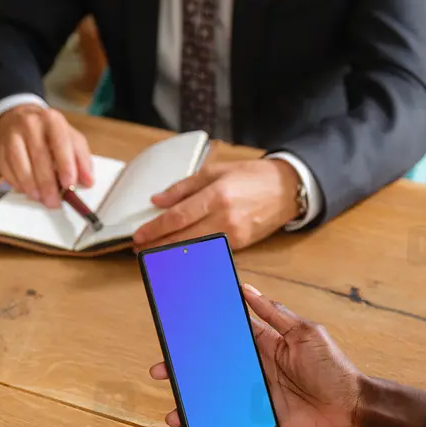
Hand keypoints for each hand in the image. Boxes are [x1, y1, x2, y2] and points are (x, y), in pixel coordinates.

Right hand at [0, 104, 93, 207]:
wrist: (19, 117)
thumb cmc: (50, 133)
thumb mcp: (71, 139)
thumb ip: (82, 159)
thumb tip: (88, 182)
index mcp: (52, 120)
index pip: (60, 142)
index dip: (65, 165)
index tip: (69, 184)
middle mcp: (30, 124)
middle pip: (39, 156)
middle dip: (48, 183)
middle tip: (54, 201)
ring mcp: (12, 136)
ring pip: (20, 164)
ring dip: (31, 186)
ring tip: (41, 198)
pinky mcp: (0, 149)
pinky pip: (7, 170)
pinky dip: (18, 184)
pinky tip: (28, 191)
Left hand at [132, 159, 300, 250]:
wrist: (287, 188)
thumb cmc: (252, 177)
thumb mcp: (216, 171)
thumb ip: (184, 187)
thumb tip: (158, 200)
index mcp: (217, 195)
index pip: (178, 217)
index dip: (155, 229)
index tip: (139, 236)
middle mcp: (225, 217)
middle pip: (183, 238)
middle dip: (158, 246)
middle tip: (140, 250)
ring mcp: (234, 234)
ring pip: (195, 249)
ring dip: (172, 254)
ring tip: (154, 254)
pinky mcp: (241, 244)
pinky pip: (210, 251)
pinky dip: (192, 255)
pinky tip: (179, 255)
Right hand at [150, 285, 363, 426]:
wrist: (354, 407)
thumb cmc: (333, 367)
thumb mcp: (305, 333)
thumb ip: (274, 313)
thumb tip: (246, 288)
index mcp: (262, 346)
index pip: (224, 338)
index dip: (200, 336)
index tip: (175, 334)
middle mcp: (254, 372)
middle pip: (212, 373)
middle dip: (184, 375)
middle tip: (160, 375)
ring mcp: (256, 400)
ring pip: (216, 405)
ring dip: (194, 412)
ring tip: (174, 418)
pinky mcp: (263, 425)